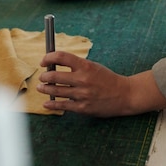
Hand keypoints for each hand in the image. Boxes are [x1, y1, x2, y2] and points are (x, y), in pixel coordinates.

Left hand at [37, 51, 165, 115]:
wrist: (124, 95)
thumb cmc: (107, 79)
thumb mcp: (94, 66)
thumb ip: (77, 65)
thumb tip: (56, 64)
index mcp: (86, 66)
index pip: (62, 57)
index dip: (49, 57)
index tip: (44, 61)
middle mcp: (83, 79)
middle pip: (55, 75)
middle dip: (45, 76)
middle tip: (42, 77)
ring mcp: (82, 94)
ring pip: (56, 91)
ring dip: (45, 88)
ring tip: (41, 87)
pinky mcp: (83, 107)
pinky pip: (63, 105)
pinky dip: (52, 104)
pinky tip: (47, 103)